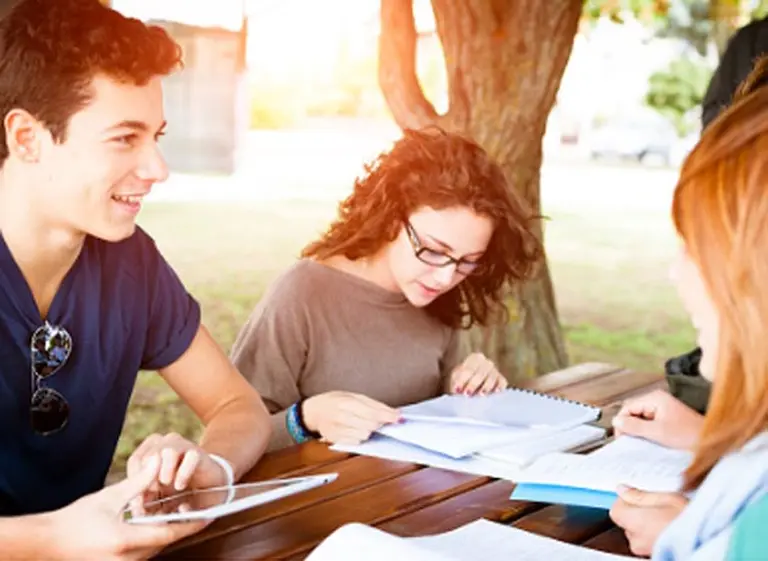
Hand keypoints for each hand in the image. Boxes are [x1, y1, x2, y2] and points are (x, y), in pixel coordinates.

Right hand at [48, 455, 207, 559]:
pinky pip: (142, 554)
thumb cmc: (75, 520)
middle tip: (196, 510)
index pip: (169, 533)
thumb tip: (158, 462)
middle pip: (164, 542)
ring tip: (178, 515)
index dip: (192, 524)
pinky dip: (150, 540)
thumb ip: (138, 481)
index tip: (209, 515)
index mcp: (126, 540)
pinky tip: (153, 526)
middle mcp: (127, 559)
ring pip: (154, 549)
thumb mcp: (110, 497)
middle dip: (180, 527)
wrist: (47, 543)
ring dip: (165, 533)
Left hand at [126, 433, 229, 513]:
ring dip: (165, 471)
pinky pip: (190, 457)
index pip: (136, 461)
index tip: (138, 504)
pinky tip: (181, 485)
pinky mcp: (199, 453)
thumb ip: (148, 504)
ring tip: (168, 486)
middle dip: (149, 479)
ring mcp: (183, 447)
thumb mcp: (159, 501)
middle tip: (154, 495)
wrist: (210, 489)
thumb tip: (138, 511)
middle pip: (149, 455)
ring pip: (167, 450)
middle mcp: (165, 445)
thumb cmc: (180, 495)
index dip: (134, 482)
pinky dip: (183, 473)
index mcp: (150, 453)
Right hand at [302, 391, 400, 445]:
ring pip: (364, 435)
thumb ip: (374, 404)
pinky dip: (360, 437)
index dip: (387, 416)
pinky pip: (355, 442)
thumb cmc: (336, 401)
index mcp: (345, 401)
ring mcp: (336, 429)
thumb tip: (394, 413)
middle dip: (379, 423)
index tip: (398, 418)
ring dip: (369, 431)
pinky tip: (356, 431)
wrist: (314, 411)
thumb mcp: (353, 395)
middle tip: (380, 421)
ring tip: (364, 424)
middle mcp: (339, 416)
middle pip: (369, 425)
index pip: (371, 411)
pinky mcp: (334, 440)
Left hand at [449, 353, 507, 395]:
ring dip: (486, 387)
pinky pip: (502, 383)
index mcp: (475, 358)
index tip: (457, 390)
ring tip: (480, 395)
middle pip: (480, 373)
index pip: (468, 369)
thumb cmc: (464, 381)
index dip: (462, 380)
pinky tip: (496, 392)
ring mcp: (495, 371)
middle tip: (467, 394)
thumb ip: (457, 381)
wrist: (473, 386)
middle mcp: (487, 362)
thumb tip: (458, 389)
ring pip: (492, 378)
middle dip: (473, 384)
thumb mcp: (457, 378)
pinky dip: (500, 387)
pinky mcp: (502, 380)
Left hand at [610, 485, 687, 555]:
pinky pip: (649, 540)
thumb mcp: (667, 498)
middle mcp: (637, 540)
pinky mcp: (655, 554)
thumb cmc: (693, 521)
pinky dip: (656, 533)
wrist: (714, 540)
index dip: (626, 500)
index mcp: (635, 522)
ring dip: (648, 523)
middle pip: (626, 521)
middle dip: (638, 511)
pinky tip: (672, 526)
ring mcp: (646, 550)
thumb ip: (640, 495)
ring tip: (669, 516)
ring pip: (638, 531)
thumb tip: (622, 489)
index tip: (638, 494)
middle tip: (658, 504)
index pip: (615, 509)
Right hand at [612, 390, 703, 449]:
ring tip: (641, 444)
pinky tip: (650, 443)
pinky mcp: (668, 419)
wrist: (712, 445)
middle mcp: (658, 401)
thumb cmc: (689, 437)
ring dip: (639, 431)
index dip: (622, 423)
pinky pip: (650, 424)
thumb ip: (634, 426)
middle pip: (633, 412)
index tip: (622, 439)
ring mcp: (664, 410)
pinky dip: (647, 433)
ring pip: (641, 419)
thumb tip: (616, 421)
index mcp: (655, 399)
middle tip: (631, 443)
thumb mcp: (658, 432)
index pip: (628, 407)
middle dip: (630, 427)